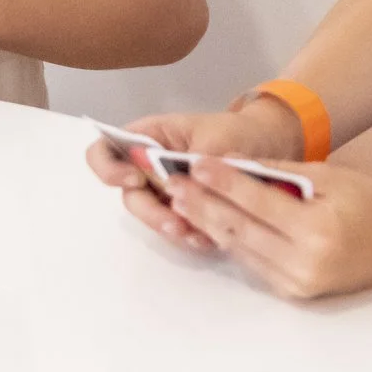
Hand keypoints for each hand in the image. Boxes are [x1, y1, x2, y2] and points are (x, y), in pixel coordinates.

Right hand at [83, 105, 300, 252]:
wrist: (267, 148)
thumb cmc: (236, 133)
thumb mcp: (216, 138)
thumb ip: (193, 160)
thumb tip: (177, 182)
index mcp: (147, 139)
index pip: (104, 152)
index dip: (108, 169)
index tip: (134, 179)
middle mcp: (147, 168)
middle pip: (128, 195)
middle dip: (149, 212)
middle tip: (174, 223)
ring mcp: (164, 193)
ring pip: (151, 217)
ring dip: (170, 229)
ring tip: (198, 235)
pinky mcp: (183, 213)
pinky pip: (176, 230)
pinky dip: (189, 237)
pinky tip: (209, 239)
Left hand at [167, 154, 371, 299]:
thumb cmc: (368, 202)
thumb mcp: (329, 176)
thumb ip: (280, 173)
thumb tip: (231, 164)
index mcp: (317, 229)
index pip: (257, 201)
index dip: (222, 182)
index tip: (195, 164)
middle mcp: (304, 262)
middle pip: (240, 230)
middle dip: (203, 205)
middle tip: (173, 185)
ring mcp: (298, 283)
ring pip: (241, 250)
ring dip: (209, 225)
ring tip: (182, 202)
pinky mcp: (295, 293)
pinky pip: (254, 265)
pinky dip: (232, 243)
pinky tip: (212, 224)